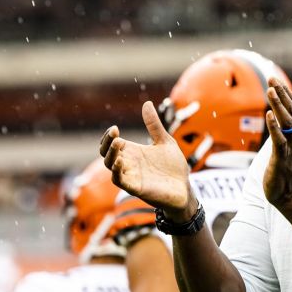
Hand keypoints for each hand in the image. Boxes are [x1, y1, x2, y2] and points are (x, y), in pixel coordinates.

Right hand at [100, 101, 195, 218]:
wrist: (185, 188)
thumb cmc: (174, 167)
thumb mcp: (165, 141)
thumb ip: (154, 125)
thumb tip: (146, 103)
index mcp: (133, 152)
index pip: (112, 143)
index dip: (109, 136)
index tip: (114, 128)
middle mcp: (129, 163)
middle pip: (106, 153)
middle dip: (107, 142)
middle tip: (114, 133)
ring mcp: (131, 176)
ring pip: (110, 165)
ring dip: (110, 154)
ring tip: (117, 142)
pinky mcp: (135, 188)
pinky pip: (119, 180)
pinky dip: (116, 171)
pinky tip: (121, 161)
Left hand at [262, 79, 291, 207]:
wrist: (291, 193)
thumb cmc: (290, 165)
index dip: (286, 93)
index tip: (276, 78)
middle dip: (282, 95)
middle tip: (272, 79)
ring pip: (288, 124)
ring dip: (279, 107)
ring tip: (270, 91)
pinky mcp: (282, 159)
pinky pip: (280, 141)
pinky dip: (275, 128)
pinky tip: (269, 116)